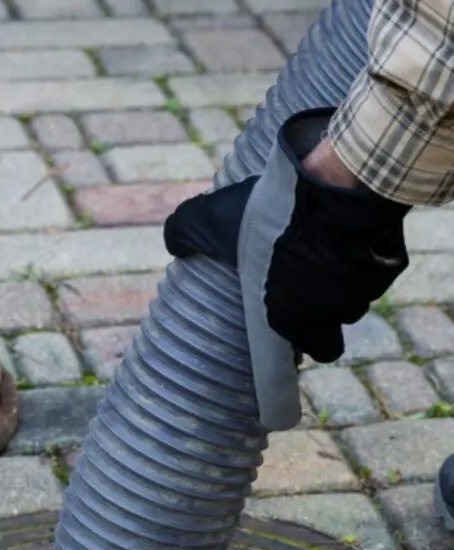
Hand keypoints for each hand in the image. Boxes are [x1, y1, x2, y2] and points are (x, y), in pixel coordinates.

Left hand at [164, 108, 408, 364]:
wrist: (335, 185)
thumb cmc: (270, 213)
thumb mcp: (215, 220)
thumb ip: (186, 234)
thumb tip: (172, 240)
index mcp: (289, 319)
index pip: (304, 354)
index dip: (298, 349)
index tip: (291, 337)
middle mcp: (329, 316)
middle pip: (331, 335)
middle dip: (321, 321)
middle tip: (305, 294)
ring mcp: (362, 293)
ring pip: (353, 301)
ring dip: (341, 288)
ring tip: (324, 255)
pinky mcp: (386, 267)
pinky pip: (376, 272)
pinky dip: (365, 259)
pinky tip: (350, 237)